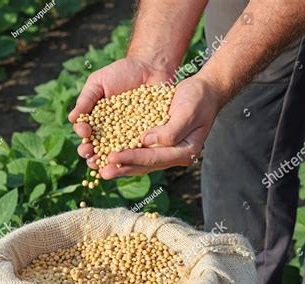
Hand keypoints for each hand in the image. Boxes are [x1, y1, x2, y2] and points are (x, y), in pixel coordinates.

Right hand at [68, 56, 174, 161]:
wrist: (150, 67)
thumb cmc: (121, 72)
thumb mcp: (99, 82)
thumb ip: (86, 100)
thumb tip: (72, 119)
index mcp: (96, 121)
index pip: (86, 134)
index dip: (83, 136)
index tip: (84, 133)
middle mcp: (111, 132)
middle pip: (99, 149)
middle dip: (93, 155)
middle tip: (91, 155)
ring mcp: (129, 136)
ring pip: (117, 153)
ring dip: (110, 161)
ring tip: (106, 162)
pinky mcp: (146, 136)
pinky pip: (138, 148)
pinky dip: (133, 155)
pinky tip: (129, 158)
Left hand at [100, 75, 222, 178]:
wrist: (204, 91)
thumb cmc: (198, 99)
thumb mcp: (188, 111)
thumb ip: (171, 131)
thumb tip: (147, 142)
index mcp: (185, 151)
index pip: (154, 158)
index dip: (132, 158)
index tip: (112, 157)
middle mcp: (174, 155)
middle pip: (145, 165)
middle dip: (122, 168)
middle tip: (102, 172)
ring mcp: (166, 151)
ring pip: (140, 162)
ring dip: (120, 165)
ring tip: (100, 168)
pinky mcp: (158, 143)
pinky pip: (139, 151)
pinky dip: (124, 153)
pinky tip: (108, 154)